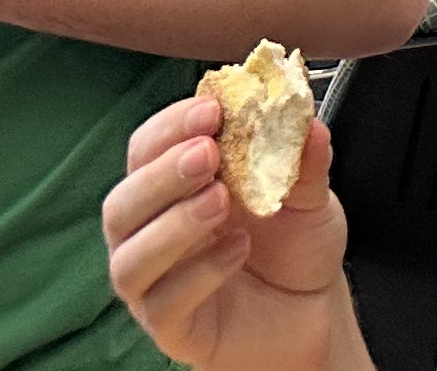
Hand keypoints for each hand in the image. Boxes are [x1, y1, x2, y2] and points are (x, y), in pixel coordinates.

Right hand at [102, 90, 352, 370]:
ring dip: (173, 225)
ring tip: (221, 201)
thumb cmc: (294, 244)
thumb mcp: (309, 195)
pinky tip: (238, 250)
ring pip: (131, 258)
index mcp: (175, 187)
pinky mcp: (171, 326)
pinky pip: (163, 303)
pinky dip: (199, 272)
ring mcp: (156, 283)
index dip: (171, 126)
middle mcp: (152, 233)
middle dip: (162, 174)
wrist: (313, 309)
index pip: (147, 149)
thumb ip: (304, 160)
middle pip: (123, 203)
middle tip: (206, 155)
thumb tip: (308, 121)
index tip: (211, 110)